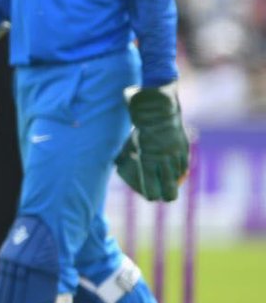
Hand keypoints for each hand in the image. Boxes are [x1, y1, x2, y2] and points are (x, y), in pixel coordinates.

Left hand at [115, 84, 189, 201]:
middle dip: (167, 196)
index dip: (151, 195)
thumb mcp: (128, 139)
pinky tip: (180, 173)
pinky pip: (185, 163)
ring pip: (179, 176)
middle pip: (170, 188)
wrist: (157, 105)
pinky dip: (182, 169)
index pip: (151, 186)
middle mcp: (164, 158)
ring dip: (175, 182)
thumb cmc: (137, 123)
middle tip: (163, 198)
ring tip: (171, 187)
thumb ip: (126, 154)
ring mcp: (176, 152)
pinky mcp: (184, 145)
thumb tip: (118, 165)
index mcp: (147, 158)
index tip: (149, 197)